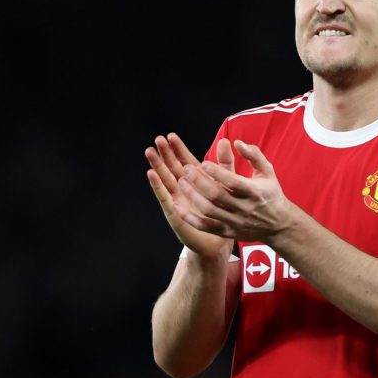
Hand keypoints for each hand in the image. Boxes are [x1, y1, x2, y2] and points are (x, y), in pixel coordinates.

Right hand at [145, 133, 234, 259]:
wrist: (218, 241)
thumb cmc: (223, 213)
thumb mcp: (227, 184)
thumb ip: (225, 165)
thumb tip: (226, 141)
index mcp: (196, 182)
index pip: (184, 161)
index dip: (178, 149)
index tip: (171, 136)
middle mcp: (184, 189)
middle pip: (172, 167)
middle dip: (165, 154)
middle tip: (158, 139)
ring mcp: (177, 200)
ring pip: (165, 179)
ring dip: (157, 165)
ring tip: (150, 152)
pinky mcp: (174, 212)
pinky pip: (165, 197)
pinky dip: (158, 186)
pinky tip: (152, 174)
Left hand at [175, 140, 291, 242]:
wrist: (279, 225)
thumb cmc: (270, 193)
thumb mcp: (267, 171)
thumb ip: (253, 155)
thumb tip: (236, 143)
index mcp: (255, 192)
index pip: (233, 182)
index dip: (217, 172)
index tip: (203, 162)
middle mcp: (245, 208)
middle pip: (217, 196)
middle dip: (199, 182)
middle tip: (186, 169)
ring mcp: (235, 222)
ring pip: (209, 211)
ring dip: (192, 196)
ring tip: (181, 182)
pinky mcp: (228, 232)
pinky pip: (205, 227)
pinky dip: (190, 218)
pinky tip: (177, 206)